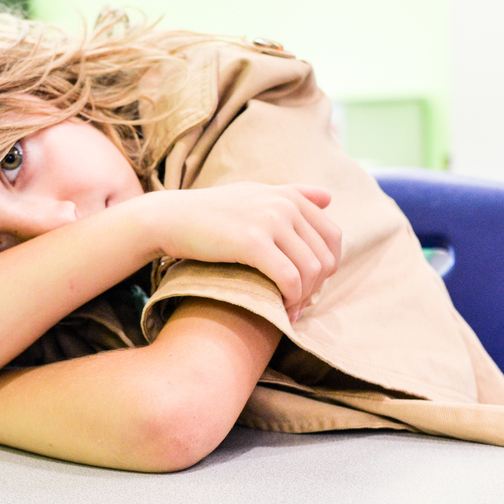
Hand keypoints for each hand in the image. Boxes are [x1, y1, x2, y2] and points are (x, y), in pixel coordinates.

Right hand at [132, 183, 341, 319]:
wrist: (171, 218)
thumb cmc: (212, 212)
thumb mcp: (255, 193)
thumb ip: (293, 194)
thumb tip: (329, 196)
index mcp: (290, 196)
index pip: (333, 237)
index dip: (326, 267)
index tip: (307, 285)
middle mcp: (285, 205)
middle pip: (325, 257)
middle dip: (316, 287)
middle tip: (296, 303)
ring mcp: (270, 221)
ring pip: (311, 271)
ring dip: (303, 297)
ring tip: (287, 309)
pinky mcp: (252, 242)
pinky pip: (290, 278)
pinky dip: (290, 299)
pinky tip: (280, 309)